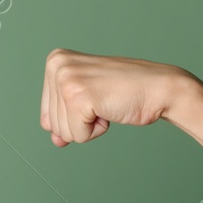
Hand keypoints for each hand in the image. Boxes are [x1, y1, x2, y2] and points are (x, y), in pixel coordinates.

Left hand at [39, 48, 195, 146]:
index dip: (72, 117)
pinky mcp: (78, 97)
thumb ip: (64, 120)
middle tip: (104, 100)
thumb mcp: (85, 102)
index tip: (94, 96)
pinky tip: (110, 108)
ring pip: (64, 132)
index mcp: (55, 60)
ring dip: (89, 125)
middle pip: (52, 125)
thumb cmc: (124, 92)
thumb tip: (56, 141)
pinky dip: (97, 130)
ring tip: (107, 102)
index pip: (46, 116)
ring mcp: (66, 79)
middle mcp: (56, 65)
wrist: (157, 88)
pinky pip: (79, 136)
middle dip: (81, 122)